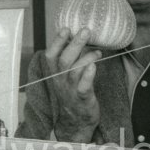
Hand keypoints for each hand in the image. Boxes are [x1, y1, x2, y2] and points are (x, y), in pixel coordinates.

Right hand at [45, 27, 100, 141]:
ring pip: (74, 71)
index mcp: (56, 74)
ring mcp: (71, 90)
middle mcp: (61, 81)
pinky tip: (94, 66)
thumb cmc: (74, 94)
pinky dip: (88, 75)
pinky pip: (83, 86)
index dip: (57, 41)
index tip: (66, 28)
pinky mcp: (83, 98)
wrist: (76, 122)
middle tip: (86, 30)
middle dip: (74, 44)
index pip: (51, 55)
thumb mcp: (67, 77)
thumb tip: (81, 38)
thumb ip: (72, 60)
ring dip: (86, 57)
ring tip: (98, 51)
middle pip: (64, 60)